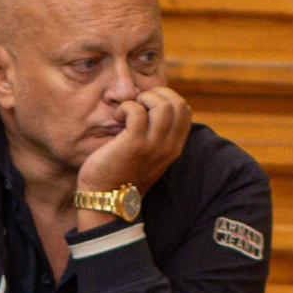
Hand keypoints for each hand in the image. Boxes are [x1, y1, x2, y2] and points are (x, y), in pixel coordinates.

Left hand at [73, 81, 190, 199]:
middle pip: (178, 104)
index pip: (185, 110)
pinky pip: (137, 112)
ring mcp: (153, 146)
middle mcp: (168, 147)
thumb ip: (156, 135)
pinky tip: (118, 117)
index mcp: (174, 147)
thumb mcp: (148, 154)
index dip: (167, 98)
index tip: (147, 105)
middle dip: (156, 94)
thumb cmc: (121, 173)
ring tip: (129, 110)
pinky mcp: (134, 144)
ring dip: (143, 99)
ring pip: (163, 106)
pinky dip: (126, 107)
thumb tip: (149, 105)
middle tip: (138, 104)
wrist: (107, 198)